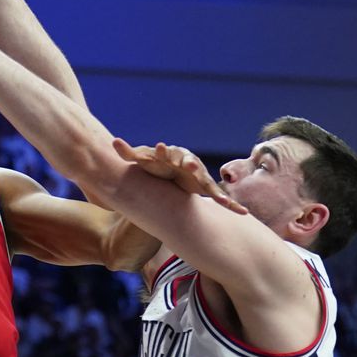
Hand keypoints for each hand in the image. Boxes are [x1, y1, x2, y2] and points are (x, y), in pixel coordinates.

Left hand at [113, 138, 247, 214]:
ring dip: (214, 189)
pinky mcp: (206, 189)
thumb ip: (128, 152)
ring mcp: (199, 177)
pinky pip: (218, 197)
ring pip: (207, 182)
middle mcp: (189, 163)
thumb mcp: (140, 159)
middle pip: (191, 163)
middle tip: (190, 166)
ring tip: (220, 198)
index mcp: (172, 155)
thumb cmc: (155, 164)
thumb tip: (114, 143)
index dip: (163, 151)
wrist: (170, 170)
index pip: (167, 152)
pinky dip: (230, 204)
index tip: (159, 147)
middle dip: (192, 165)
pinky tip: (242, 213)